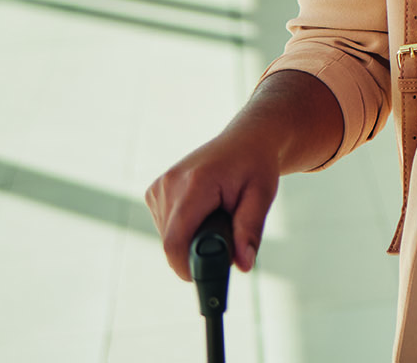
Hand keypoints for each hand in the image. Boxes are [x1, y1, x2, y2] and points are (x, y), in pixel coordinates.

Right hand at [144, 127, 281, 278]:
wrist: (245, 140)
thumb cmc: (256, 166)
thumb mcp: (262, 196)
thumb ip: (250, 230)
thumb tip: (243, 265)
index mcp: (195, 184)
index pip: (175, 240)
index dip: (185, 266)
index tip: (204, 276)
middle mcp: (170, 184)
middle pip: (172, 242)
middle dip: (197, 251)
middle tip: (227, 237)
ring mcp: (159, 186)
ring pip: (167, 237)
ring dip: (191, 239)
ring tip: (216, 218)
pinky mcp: (155, 191)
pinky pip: (164, 226)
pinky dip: (183, 228)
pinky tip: (202, 212)